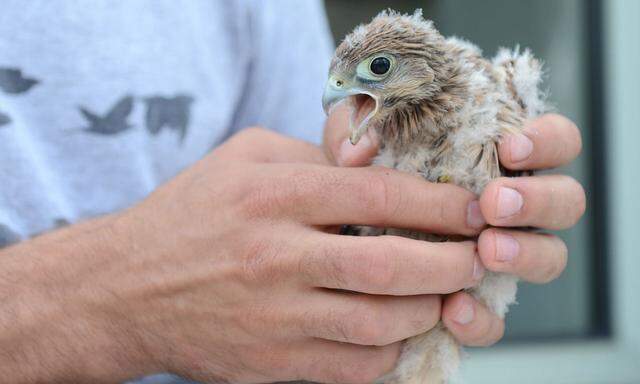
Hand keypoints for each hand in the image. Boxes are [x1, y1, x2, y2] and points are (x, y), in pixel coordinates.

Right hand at [0, 127, 494, 382]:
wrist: (123, 289)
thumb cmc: (189, 215)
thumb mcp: (243, 158)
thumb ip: (311, 155)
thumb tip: (378, 168)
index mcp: (274, 195)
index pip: (379, 196)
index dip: (440, 204)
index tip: (474, 208)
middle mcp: (277, 255)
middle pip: (391, 266)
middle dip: (452, 263)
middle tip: (476, 257)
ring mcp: (275, 315)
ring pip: (381, 324)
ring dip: (428, 311)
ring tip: (444, 295)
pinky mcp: (271, 361)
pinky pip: (352, 367)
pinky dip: (390, 353)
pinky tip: (397, 333)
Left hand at [324, 104, 585, 345]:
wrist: (341, 226)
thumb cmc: (364, 170)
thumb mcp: (355, 139)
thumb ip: (355, 130)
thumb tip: (356, 152)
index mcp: (500, 158)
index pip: (556, 142)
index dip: (548, 142)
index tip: (509, 148)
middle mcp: (514, 205)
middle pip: (566, 202)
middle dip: (539, 201)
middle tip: (494, 204)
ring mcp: (501, 254)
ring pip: (549, 258)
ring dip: (526, 255)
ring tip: (487, 251)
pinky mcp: (475, 299)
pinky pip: (496, 319)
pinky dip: (481, 319)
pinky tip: (452, 311)